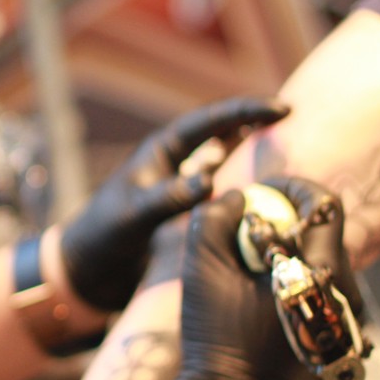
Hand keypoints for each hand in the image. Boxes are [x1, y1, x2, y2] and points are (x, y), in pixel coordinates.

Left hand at [60, 96, 288, 309]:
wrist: (88, 269)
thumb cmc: (103, 236)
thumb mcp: (136, 216)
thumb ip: (169, 198)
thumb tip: (209, 181)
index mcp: (161, 152)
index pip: (209, 122)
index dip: (246, 111)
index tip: (283, 109)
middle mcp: (174, 163)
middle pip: (221, 133)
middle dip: (254, 123)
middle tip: (291, 117)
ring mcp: (182, 185)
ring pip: (224, 159)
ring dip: (252, 151)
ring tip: (287, 147)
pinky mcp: (186, 210)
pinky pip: (223, 189)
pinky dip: (245, 185)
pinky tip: (268, 191)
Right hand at [161, 176, 358, 379]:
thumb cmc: (217, 338)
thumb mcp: (201, 270)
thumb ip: (214, 220)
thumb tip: (236, 197)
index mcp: (320, 274)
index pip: (325, 206)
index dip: (291, 187)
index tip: (259, 191)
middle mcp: (347, 295)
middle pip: (324, 234)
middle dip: (284, 221)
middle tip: (245, 229)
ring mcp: (346, 320)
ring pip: (323, 263)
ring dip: (288, 253)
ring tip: (248, 267)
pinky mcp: (339, 339)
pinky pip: (322, 292)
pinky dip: (292, 281)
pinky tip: (259, 298)